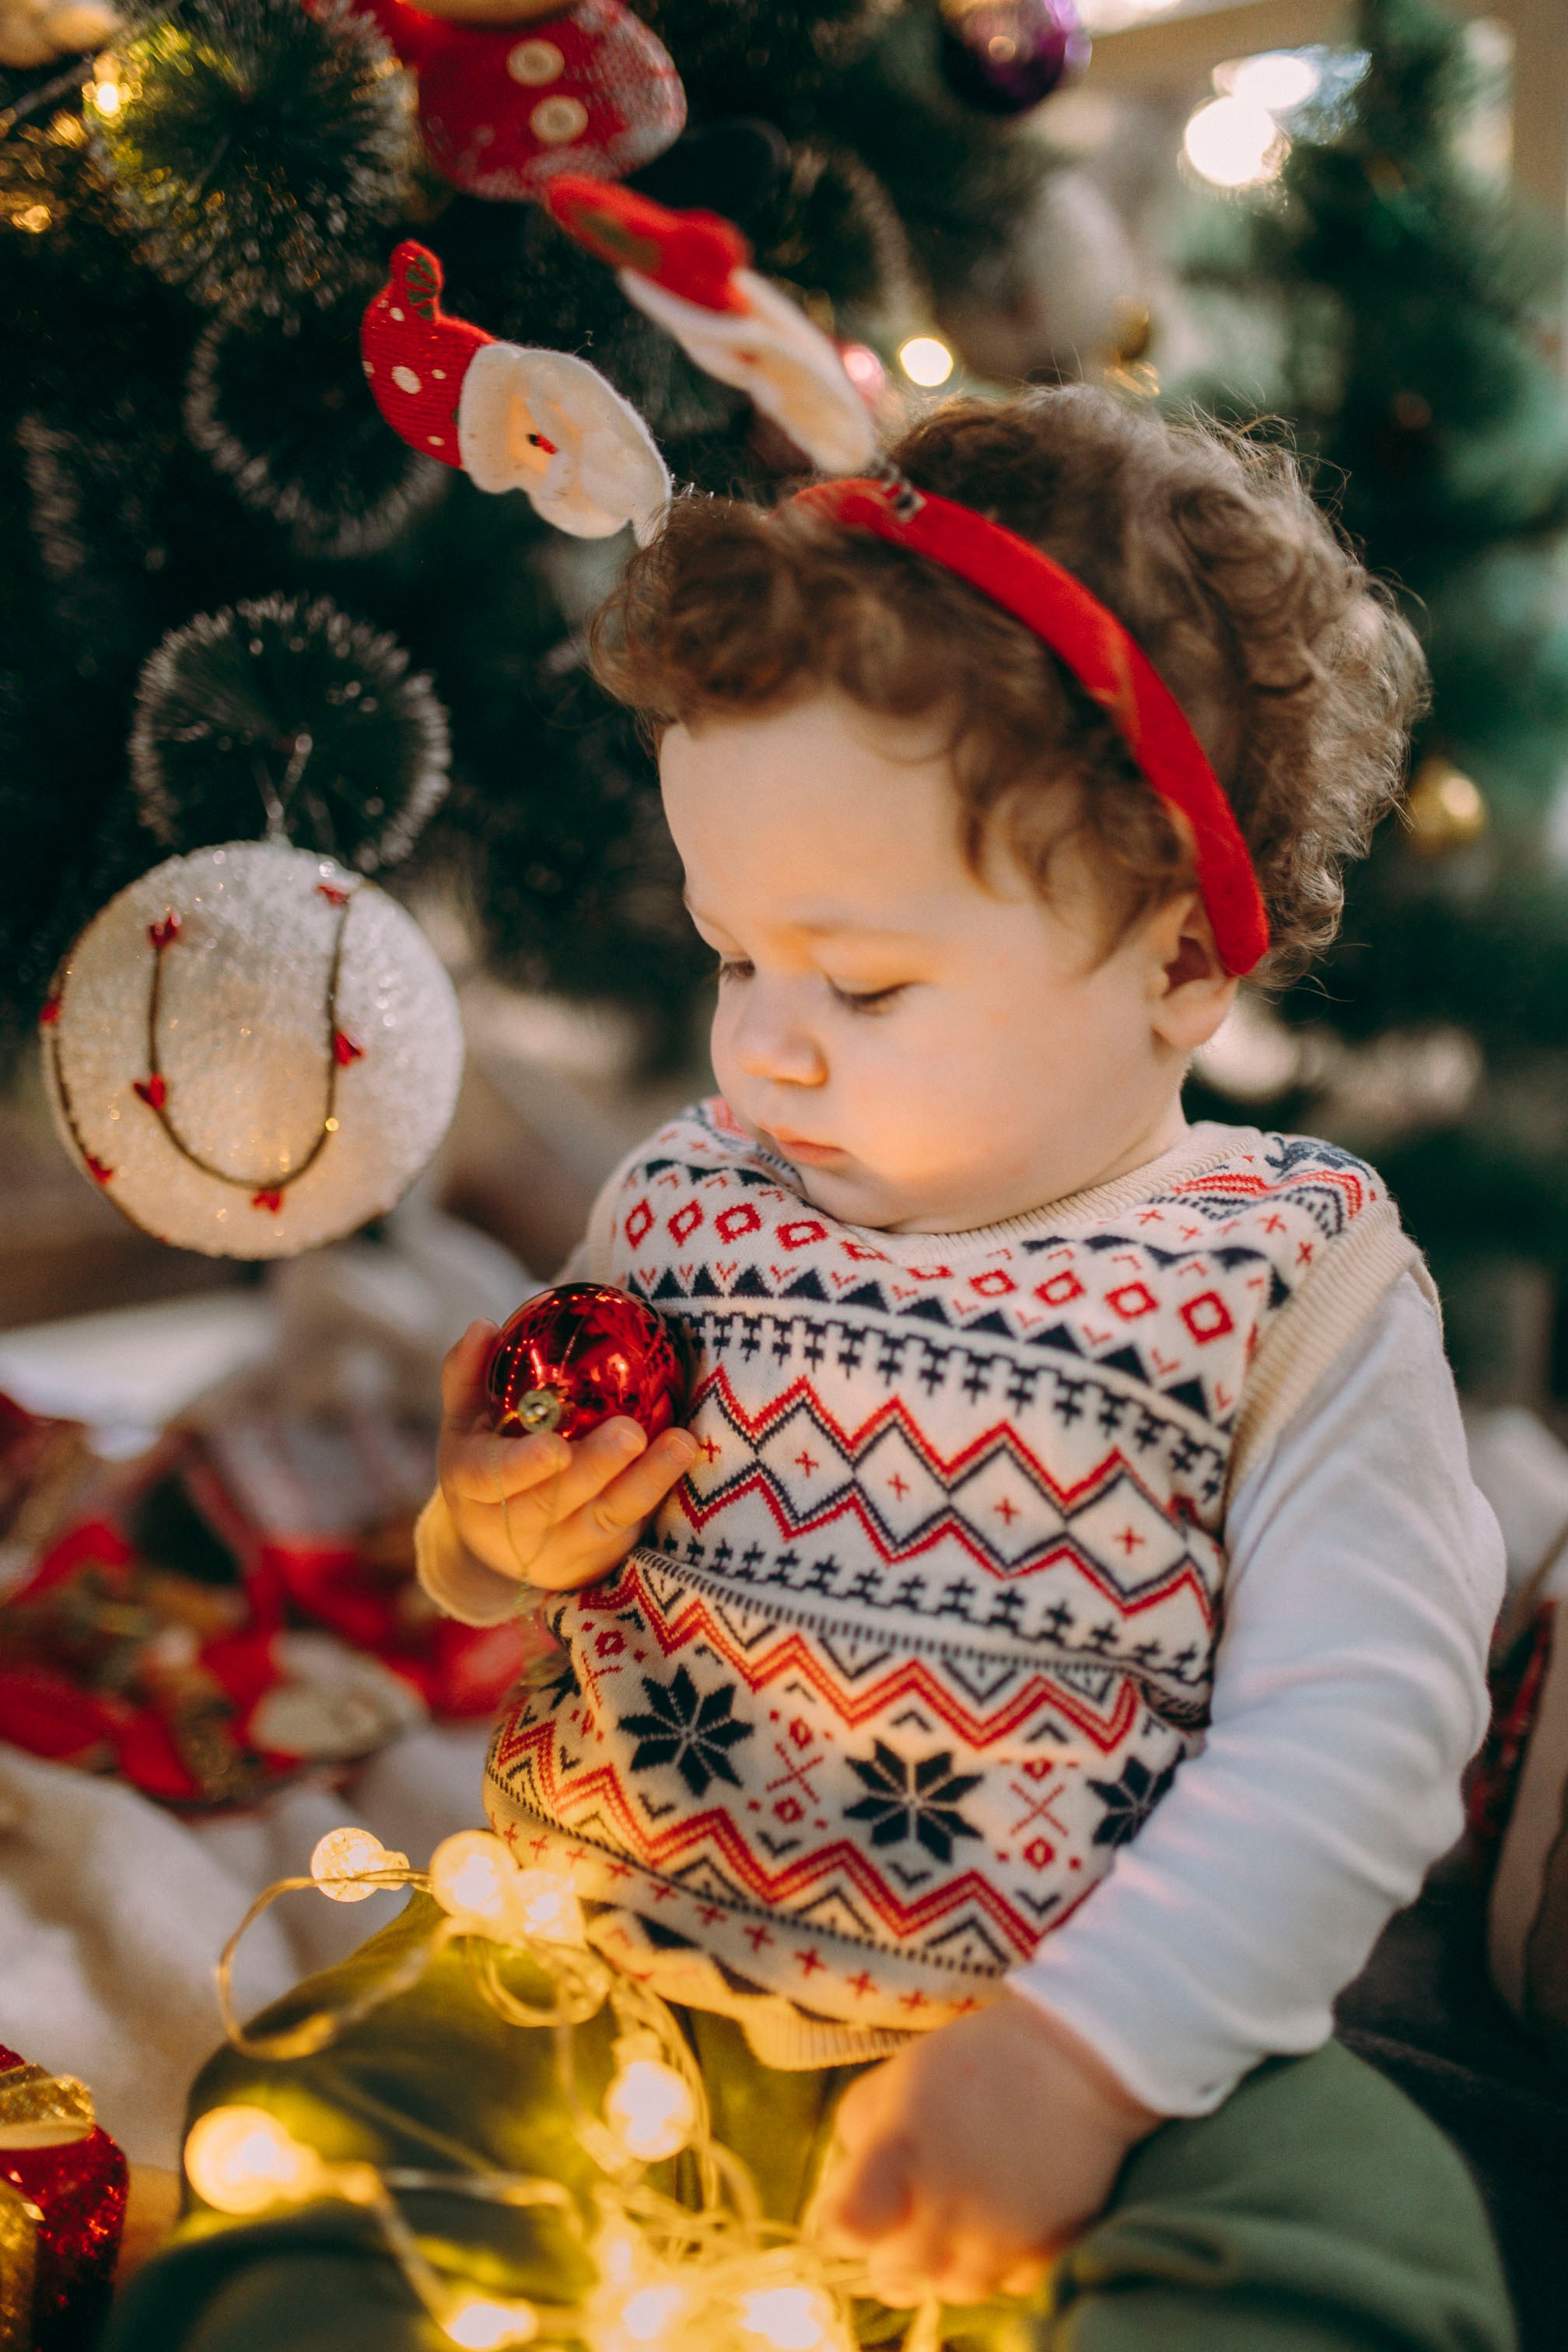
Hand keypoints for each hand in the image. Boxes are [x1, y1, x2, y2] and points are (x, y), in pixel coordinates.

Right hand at [437, 1320, 698, 1592]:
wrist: (499, 1550)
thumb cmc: (486, 1466)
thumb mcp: (466, 1424)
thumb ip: (468, 1374)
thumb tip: (484, 1325)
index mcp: (472, 1487)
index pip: (492, 1479)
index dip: (523, 1466)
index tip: (556, 1449)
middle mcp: (513, 1526)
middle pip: (556, 1501)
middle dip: (596, 1468)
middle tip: (631, 1432)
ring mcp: (559, 1548)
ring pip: (605, 1517)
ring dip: (646, 1481)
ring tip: (679, 1443)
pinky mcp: (599, 1559)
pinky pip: (631, 1527)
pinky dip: (659, 1494)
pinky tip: (682, 1460)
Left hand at [812, 1993, 1160, 2306]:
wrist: (1084, 2056)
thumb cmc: (981, 2057)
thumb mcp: (905, 2071)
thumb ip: (863, 2126)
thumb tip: (849, 2178)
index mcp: (903, 2147)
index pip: (846, 2226)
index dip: (840, 2225)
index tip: (851, 2209)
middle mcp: (947, 2201)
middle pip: (893, 2276)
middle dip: (890, 2253)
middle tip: (904, 2222)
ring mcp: (1001, 2232)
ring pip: (952, 2291)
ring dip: (944, 2266)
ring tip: (955, 2224)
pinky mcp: (1049, 2249)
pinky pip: (1010, 2287)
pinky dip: (1000, 2267)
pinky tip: (1002, 2225)